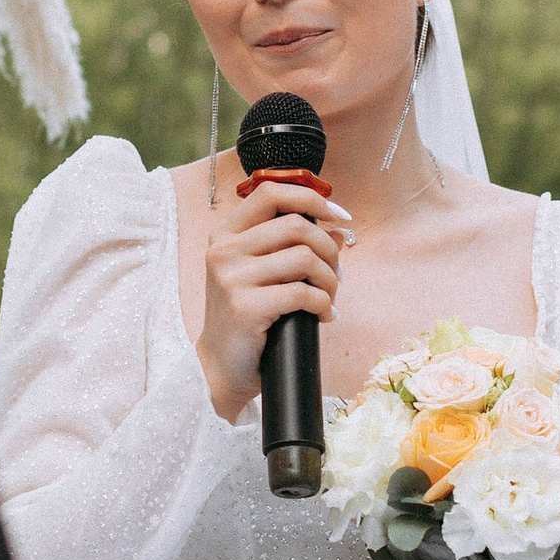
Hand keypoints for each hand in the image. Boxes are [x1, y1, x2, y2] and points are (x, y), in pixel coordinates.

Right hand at [195, 171, 345, 424]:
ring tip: (329, 297)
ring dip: (329, 280)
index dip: (312, 198)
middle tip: (337, 274)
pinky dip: (323, 304)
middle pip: (296, 225)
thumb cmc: (247, 317)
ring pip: (304, 258)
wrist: (220, 366)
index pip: (270, 193)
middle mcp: (223, 250)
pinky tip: (323, 316)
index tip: (339, 217)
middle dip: (329, 249)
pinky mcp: (244, 307)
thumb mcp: (263, 274)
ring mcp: (231, 278)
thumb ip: (292, 247)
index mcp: (225, 234)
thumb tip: (338, 231)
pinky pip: (302, 293)